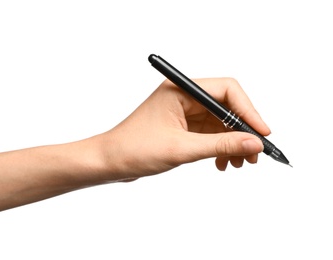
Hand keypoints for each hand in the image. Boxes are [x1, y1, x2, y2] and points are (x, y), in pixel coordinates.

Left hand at [101, 78, 269, 178]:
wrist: (108, 163)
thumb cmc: (134, 150)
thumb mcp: (182, 149)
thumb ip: (220, 145)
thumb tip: (254, 144)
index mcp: (180, 90)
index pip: (226, 90)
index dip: (248, 111)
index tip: (261, 133)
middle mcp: (183, 97)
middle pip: (226, 107)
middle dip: (242, 131)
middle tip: (253, 155)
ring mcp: (183, 112)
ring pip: (220, 122)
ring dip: (232, 142)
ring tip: (239, 163)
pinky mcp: (182, 127)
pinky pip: (210, 133)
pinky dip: (219, 147)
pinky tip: (221, 163)